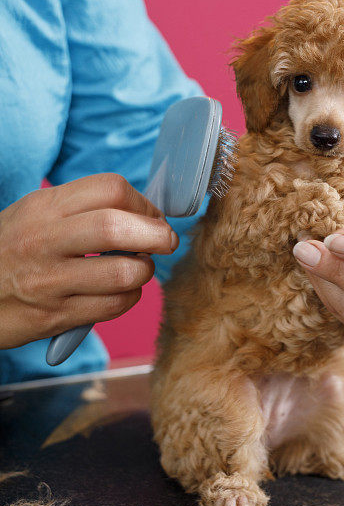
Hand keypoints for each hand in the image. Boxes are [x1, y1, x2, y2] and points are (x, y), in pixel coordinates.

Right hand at [0, 174, 177, 348]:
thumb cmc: (10, 250)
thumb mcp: (34, 214)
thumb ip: (82, 208)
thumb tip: (142, 211)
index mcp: (45, 207)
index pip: (110, 189)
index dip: (143, 203)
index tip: (152, 216)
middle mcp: (45, 240)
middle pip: (118, 227)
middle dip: (156, 234)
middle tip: (165, 240)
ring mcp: (50, 281)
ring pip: (123, 273)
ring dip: (144, 270)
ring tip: (138, 268)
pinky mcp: (55, 316)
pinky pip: (113, 306)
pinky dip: (129, 297)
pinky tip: (121, 291)